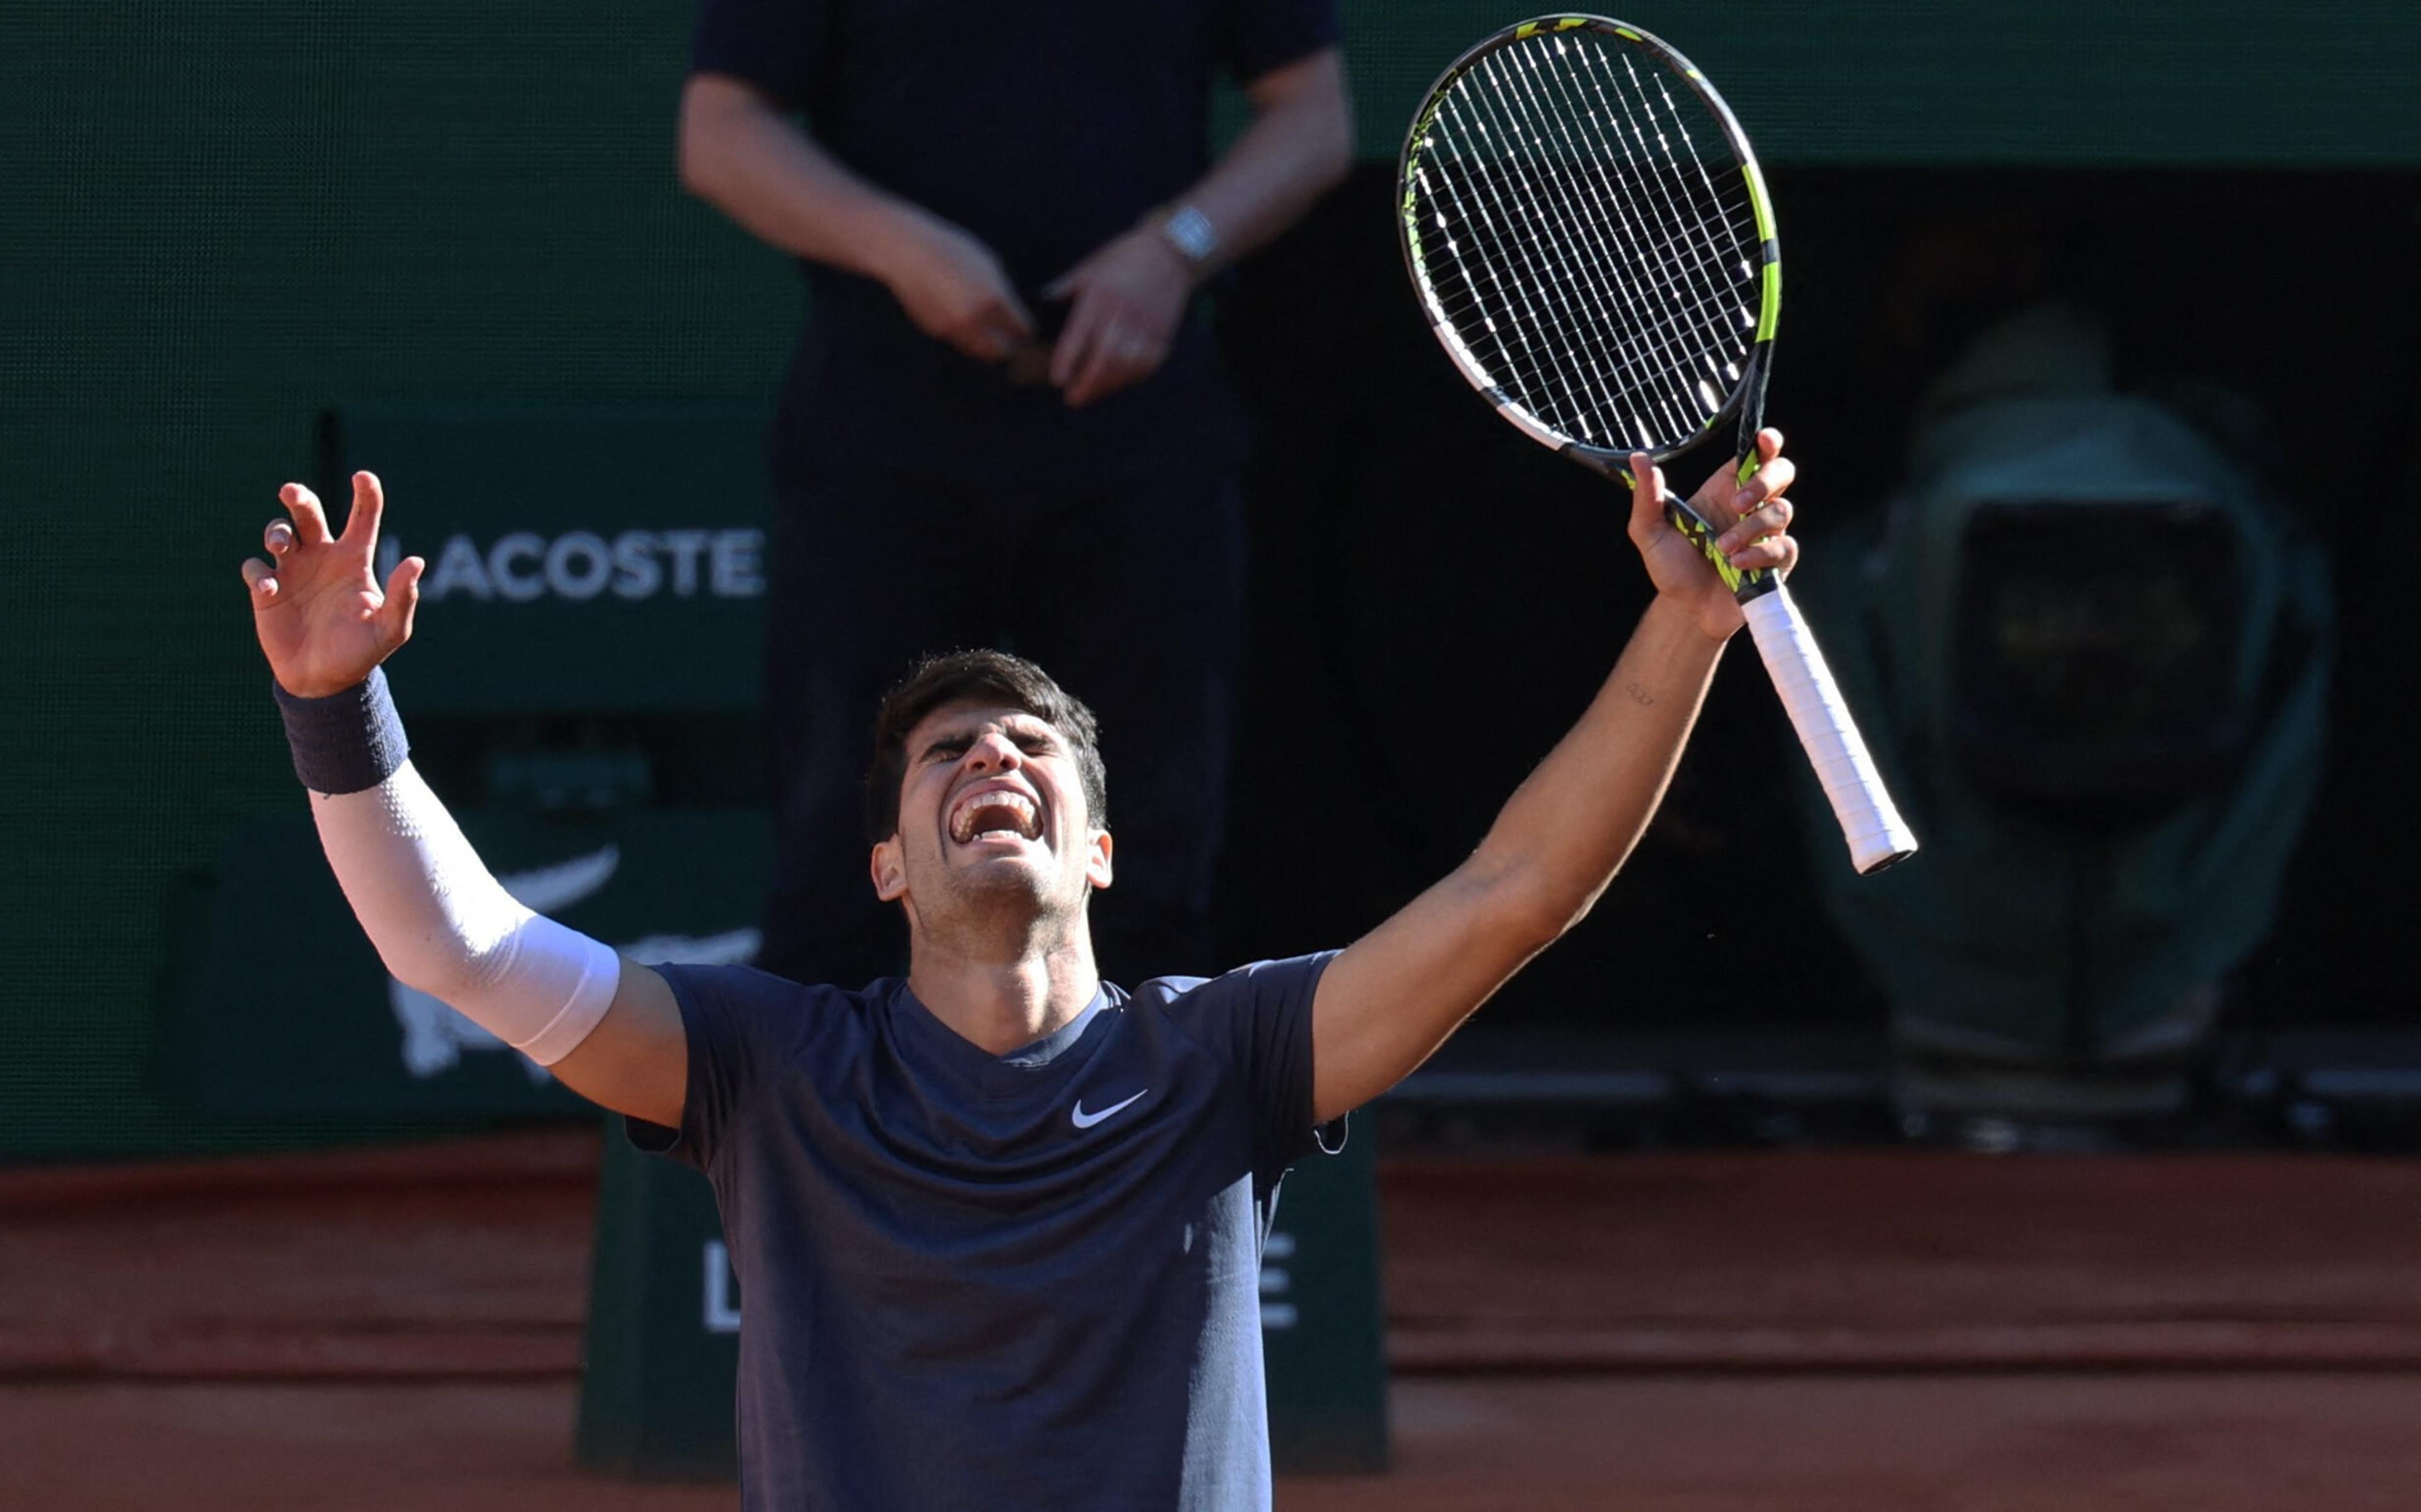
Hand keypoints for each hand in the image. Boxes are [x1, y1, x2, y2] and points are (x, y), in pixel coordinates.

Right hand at [240, 472, 424, 697]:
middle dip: (299, 497)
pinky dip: (259, 573)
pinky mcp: (266, 591)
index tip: (362, 476)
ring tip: (282, 545)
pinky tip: (271, 589)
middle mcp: (322, 558)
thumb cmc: (360, 653)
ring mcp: (292, 571)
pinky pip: (255, 569)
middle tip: (291, 492)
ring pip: (278, 532)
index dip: (365, 493)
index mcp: (354, 560)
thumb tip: (416, 561)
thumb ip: (403, 597)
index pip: (362, 517)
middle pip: (308, 513)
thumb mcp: (390, 630)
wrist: (324, 681)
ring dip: (276, 531)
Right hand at [883, 213, 1035, 363]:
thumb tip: (1012, 312)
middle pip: (1003, 351)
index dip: (1027, 329)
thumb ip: (1003, 291)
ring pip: (980, 352)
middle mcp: (974, 319)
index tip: (1027, 327)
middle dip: (1012, 347)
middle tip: (1013, 339)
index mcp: (993, 298)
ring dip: (990, 348)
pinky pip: (960, 342)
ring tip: (994, 337)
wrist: (907, 252)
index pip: (1022, 329)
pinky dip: (968, 338)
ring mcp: (954, 329)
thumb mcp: (987, 262)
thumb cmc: (950, 249)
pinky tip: (967, 324)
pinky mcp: (937, 332)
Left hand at [1044, 227, 1191, 407]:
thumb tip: (1038, 313)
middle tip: (1072, 398)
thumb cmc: (1120, 260)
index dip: (1067, 358)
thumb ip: (1064, 291)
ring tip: (1090, 393)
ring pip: (1127, 366)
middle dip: (1088, 383)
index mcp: (1100, 295)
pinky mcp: (1163, 336)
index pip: (1080, 333)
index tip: (1058, 379)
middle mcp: (1123, 313)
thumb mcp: (1088, 269)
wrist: (1168, 254)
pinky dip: (1130, 378)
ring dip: (1107, 385)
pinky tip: (1116, 382)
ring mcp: (1146, 326)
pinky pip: (1146, 365)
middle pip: (1105, 357)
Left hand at [1625, 429, 1799, 642]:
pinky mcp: (1778, 560)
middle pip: (1781, 472)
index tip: (1763, 439)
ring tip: (1722, 549)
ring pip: (1781, 511)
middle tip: (1737, 503)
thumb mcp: (1650, 531)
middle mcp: (1749, 507)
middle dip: (1765, 481)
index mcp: (1722, 491)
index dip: (1765, 443)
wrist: (1685, 610)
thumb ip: (1647, 496)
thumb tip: (1639, 460)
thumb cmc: (1672, 568)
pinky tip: (1737, 565)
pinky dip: (1760, 554)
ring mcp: (1767, 533)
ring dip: (1750, 529)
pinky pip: (1784, 547)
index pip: (1753, 456)